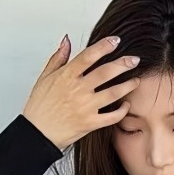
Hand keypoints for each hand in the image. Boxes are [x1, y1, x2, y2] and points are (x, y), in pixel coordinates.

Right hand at [23, 35, 140, 149]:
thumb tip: (66, 40)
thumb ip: (58, 57)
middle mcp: (78, 90)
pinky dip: (122, 111)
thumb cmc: (40, 106)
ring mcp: (85, 107)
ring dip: (128, 86)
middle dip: (123, 64)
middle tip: (135, 60)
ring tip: (136, 80)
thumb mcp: (45, 77)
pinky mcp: (90, 123)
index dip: (104, 46)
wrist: (37, 134)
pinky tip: (127, 105)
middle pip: (105, 72)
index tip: (115, 41)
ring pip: (113, 93)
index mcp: (66, 76)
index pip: (88, 56)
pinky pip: (112, 117)